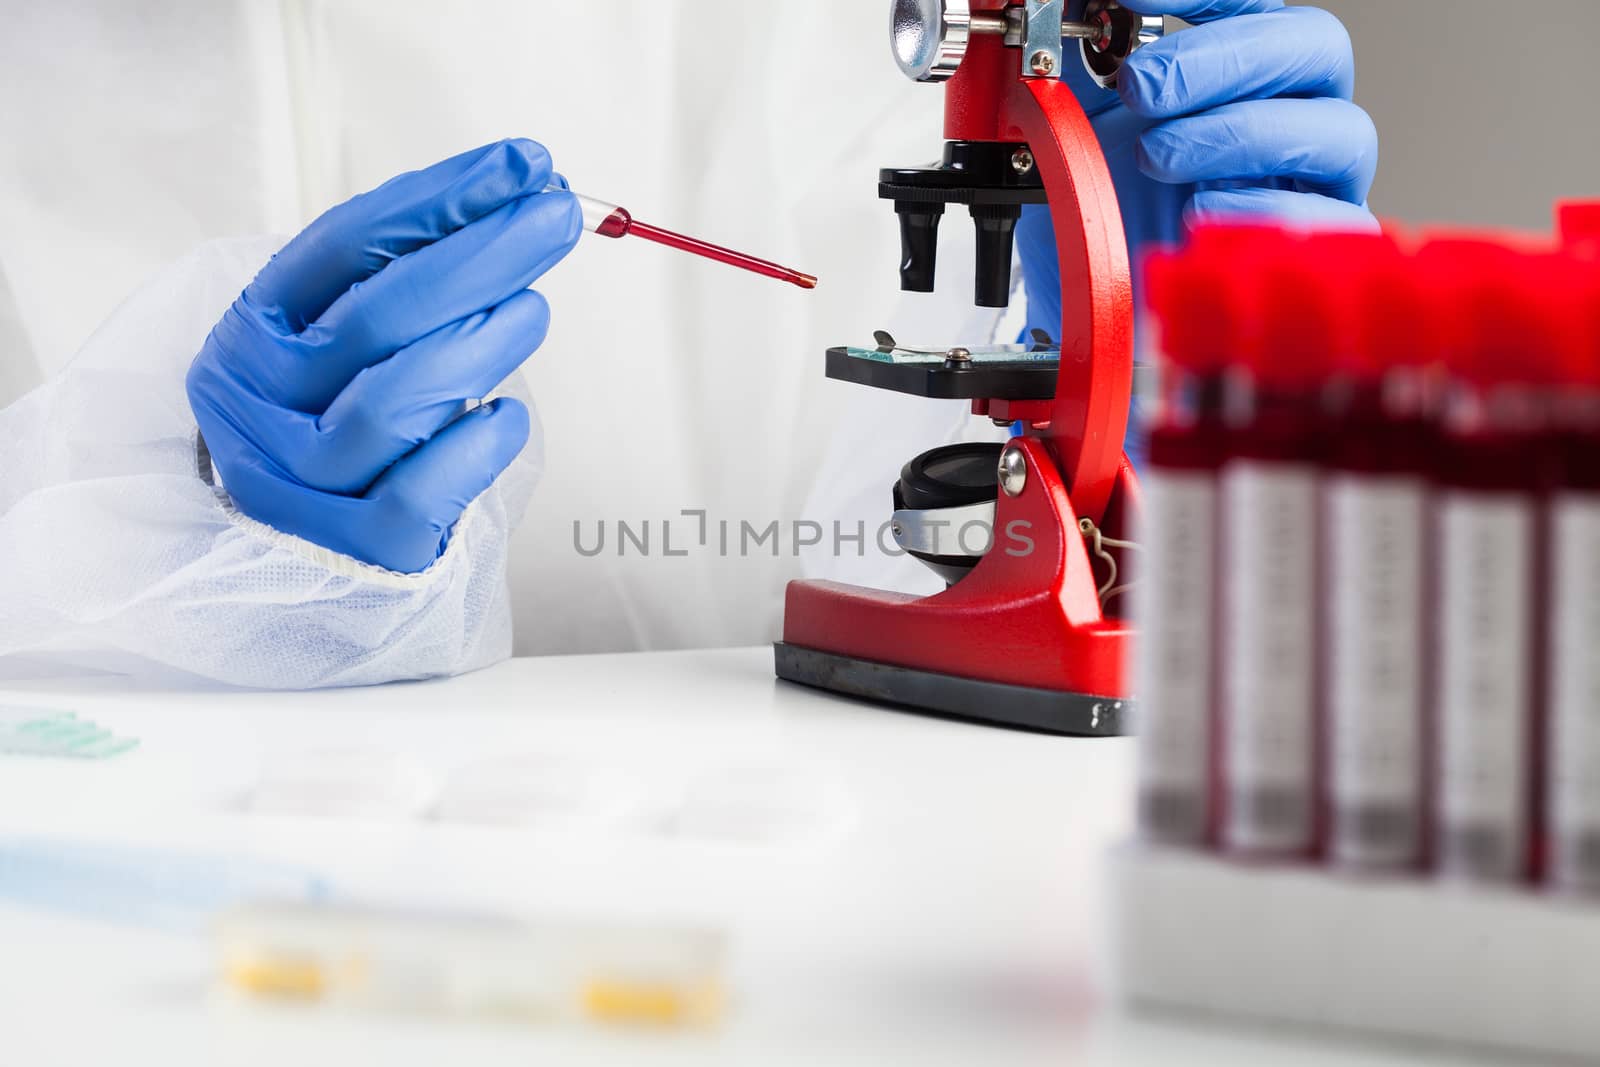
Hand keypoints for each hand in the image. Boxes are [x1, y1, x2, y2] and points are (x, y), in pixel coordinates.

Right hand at [186, 139, 580, 572]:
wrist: (299, 557)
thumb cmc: (339, 424)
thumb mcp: (343, 341)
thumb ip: (410, 275)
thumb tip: (521, 198)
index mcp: (252, 333)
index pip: (344, 246)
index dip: (438, 200)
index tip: (521, 166)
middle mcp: (258, 405)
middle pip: (377, 317)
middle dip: (480, 256)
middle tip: (554, 219)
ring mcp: (298, 482)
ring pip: (394, 403)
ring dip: (482, 344)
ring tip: (536, 309)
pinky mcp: (353, 549)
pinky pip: (419, 494)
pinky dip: (474, 449)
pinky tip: (508, 418)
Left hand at [1019, 0, 1378, 334]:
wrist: (1086, 303)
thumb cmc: (1097, 210)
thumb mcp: (1075, 121)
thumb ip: (1079, 55)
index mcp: (1242, 70)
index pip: (1255, 2)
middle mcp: (1291, 116)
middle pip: (1316, 47)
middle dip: (1222, 57)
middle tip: (1142, 86)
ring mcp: (1312, 184)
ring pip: (1339, 129)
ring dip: (1238, 133)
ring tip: (1157, 156)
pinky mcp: (1312, 254)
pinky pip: (1330, 218)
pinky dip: (1262, 206)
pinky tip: (1199, 207)